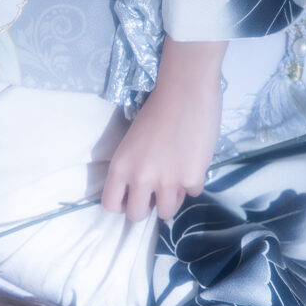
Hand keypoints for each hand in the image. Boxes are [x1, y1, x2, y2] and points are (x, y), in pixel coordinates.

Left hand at [102, 39, 226, 221]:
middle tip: (156, 194)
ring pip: (167, 212)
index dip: (123, 204)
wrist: (185, 90)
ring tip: (176, 180)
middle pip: (137, 215)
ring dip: (172, 199)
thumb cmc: (156, 109)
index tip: (132, 197)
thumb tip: (145, 190)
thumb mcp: (132, 143)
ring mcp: (167, 181)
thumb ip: (134, 168)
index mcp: (120, 167)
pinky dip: (194, 181)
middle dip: (147, 207)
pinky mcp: (192, 178)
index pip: (111, 205)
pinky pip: (193, 193)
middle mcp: (140, 178)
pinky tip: (193, 160)